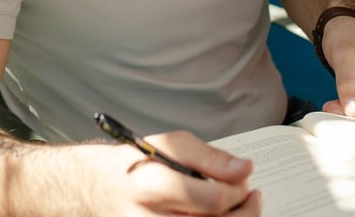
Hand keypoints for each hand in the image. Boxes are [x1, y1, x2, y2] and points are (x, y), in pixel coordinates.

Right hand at [92, 130, 260, 214]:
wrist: (104, 190)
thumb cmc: (137, 165)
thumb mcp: (168, 145)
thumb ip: (208, 157)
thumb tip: (244, 168)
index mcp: (151, 185)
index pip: (209, 200)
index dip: (236, 190)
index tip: (244, 178)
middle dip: (244, 211)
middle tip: (251, 195)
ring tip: (241, 207)